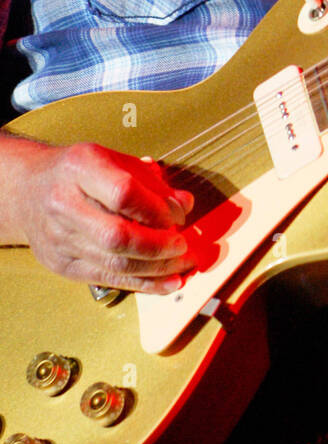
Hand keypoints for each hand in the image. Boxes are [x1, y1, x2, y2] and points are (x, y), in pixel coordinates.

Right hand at [9, 139, 195, 293]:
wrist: (28, 190)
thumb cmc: (77, 173)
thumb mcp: (114, 160)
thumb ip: (151, 181)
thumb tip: (184, 205)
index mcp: (80, 168)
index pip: (124, 193)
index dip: (157, 210)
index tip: (178, 215)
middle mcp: (65, 204)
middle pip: (118, 236)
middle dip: (160, 246)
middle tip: (183, 244)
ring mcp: (60, 238)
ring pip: (115, 263)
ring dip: (158, 268)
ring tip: (183, 264)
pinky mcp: (62, 265)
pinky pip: (108, 279)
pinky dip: (144, 283)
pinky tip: (167, 282)